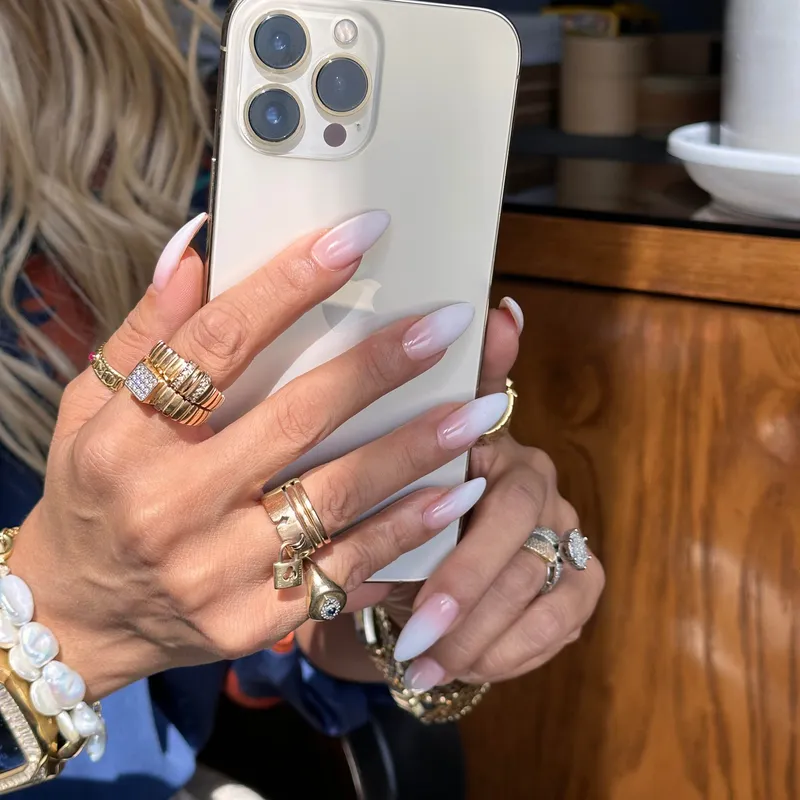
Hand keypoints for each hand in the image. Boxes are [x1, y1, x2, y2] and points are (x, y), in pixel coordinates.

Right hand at [12, 211, 509, 698]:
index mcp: (127, 438)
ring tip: (480, 408)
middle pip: (296, 419)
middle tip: (445, 326)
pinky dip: (408, 528)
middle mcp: (171, 506)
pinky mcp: (254, 620)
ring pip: (337, 495)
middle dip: (378, 367)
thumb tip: (196, 248)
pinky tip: (457, 492)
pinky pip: (347, 567)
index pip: (218, 343)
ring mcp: (215, 572)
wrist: (83, 614)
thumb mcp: (93, 409)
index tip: (357, 237)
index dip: (291, 283)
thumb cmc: (94, 495)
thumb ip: (148, 332)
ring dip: (417, 449)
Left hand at [392, 435, 604, 689]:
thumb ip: (403, 529)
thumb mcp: (392, 515)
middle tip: (420, 659)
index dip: (470, 570)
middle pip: (528, 564)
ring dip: (490, 649)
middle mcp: (544, 488)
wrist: (418, 540)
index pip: (509, 509)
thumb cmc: (402, 517)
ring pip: (553, 605)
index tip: (423, 618)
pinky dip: (513, 658)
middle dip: (471, 624)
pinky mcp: (582, 580)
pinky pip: (562, 629)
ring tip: (435, 672)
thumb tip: (399, 563)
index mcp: (501, 452)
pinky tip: (467, 669)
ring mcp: (569, 534)